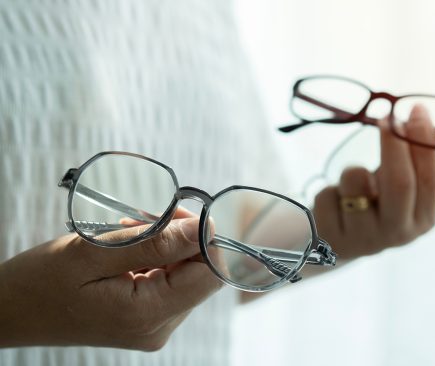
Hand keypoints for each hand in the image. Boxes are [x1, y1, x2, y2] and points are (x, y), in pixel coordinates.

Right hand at [0, 208, 220, 350]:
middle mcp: (158, 327)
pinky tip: (130, 246)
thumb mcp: (94, 253)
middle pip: (199, 273)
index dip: (202, 239)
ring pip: (185, 274)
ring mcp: (153, 325)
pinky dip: (156, 256)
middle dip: (181, 237)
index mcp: (147, 315)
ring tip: (130, 231)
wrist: (12, 311)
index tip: (175, 214)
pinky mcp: (146, 318)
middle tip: (147, 218)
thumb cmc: (42, 282)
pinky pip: (168, 280)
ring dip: (166, 245)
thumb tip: (204, 229)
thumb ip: (154, 243)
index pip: (209, 275)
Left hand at [313, 105, 434, 259]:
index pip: (428, 179)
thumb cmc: (370, 206)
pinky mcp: (332, 237)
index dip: (423, 142)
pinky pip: (327, 194)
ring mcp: (364, 238)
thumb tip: (407, 118)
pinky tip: (333, 204)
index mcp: (422, 218)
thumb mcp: (392, 189)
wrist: (337, 243)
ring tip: (349, 181)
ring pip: (356, 182)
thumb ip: (404, 162)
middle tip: (386, 116)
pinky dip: (329, 189)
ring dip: (351, 170)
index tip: (416, 109)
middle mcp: (398, 233)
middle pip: (399, 182)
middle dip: (394, 143)